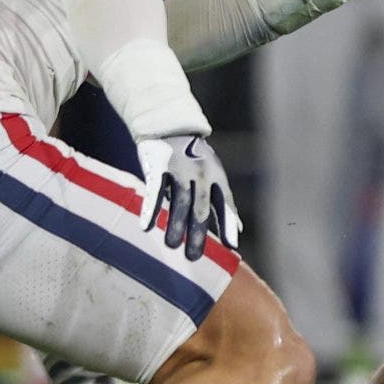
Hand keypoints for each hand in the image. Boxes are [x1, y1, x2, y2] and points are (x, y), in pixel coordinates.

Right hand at [142, 134, 234, 260]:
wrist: (170, 127)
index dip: (228, 224)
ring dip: (175, 225)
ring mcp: (180, 170)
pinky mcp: (158, 167)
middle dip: (198, 232)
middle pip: (201, 207)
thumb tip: (237, 230)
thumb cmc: (195, 158)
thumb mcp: (214, 175)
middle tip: (194, 257)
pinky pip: (154, 192)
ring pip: (179, 202)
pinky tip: (145, 226)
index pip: (225, 203)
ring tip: (172, 246)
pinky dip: (150, 209)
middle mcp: (201, 174)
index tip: (231, 246)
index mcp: (217, 176)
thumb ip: (223, 202)